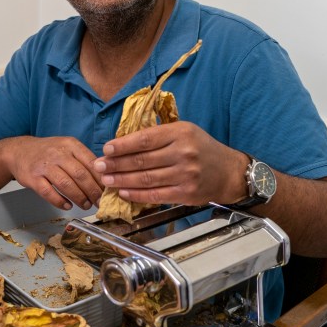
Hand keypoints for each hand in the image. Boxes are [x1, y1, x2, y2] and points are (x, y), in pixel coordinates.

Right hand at [4, 136, 103, 209]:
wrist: (19, 151)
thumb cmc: (48, 152)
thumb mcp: (67, 147)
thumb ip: (84, 159)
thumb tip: (104, 177)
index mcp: (70, 145)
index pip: (91, 162)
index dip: (101, 179)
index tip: (108, 190)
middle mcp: (58, 153)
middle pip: (80, 175)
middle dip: (92, 191)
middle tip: (99, 202)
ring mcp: (44, 166)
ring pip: (66, 184)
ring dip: (79, 198)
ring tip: (86, 205)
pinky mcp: (33, 178)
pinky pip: (48, 192)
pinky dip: (59, 201)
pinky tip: (67, 205)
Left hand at [93, 122, 246, 205]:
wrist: (228, 172)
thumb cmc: (201, 149)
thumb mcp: (184, 131)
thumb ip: (158, 135)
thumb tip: (123, 144)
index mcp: (180, 133)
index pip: (144, 139)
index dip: (122, 145)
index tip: (106, 149)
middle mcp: (183, 153)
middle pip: (141, 160)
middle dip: (116, 164)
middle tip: (99, 167)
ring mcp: (185, 174)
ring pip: (145, 178)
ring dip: (121, 181)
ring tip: (106, 181)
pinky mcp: (185, 193)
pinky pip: (155, 195)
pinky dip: (136, 194)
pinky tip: (123, 192)